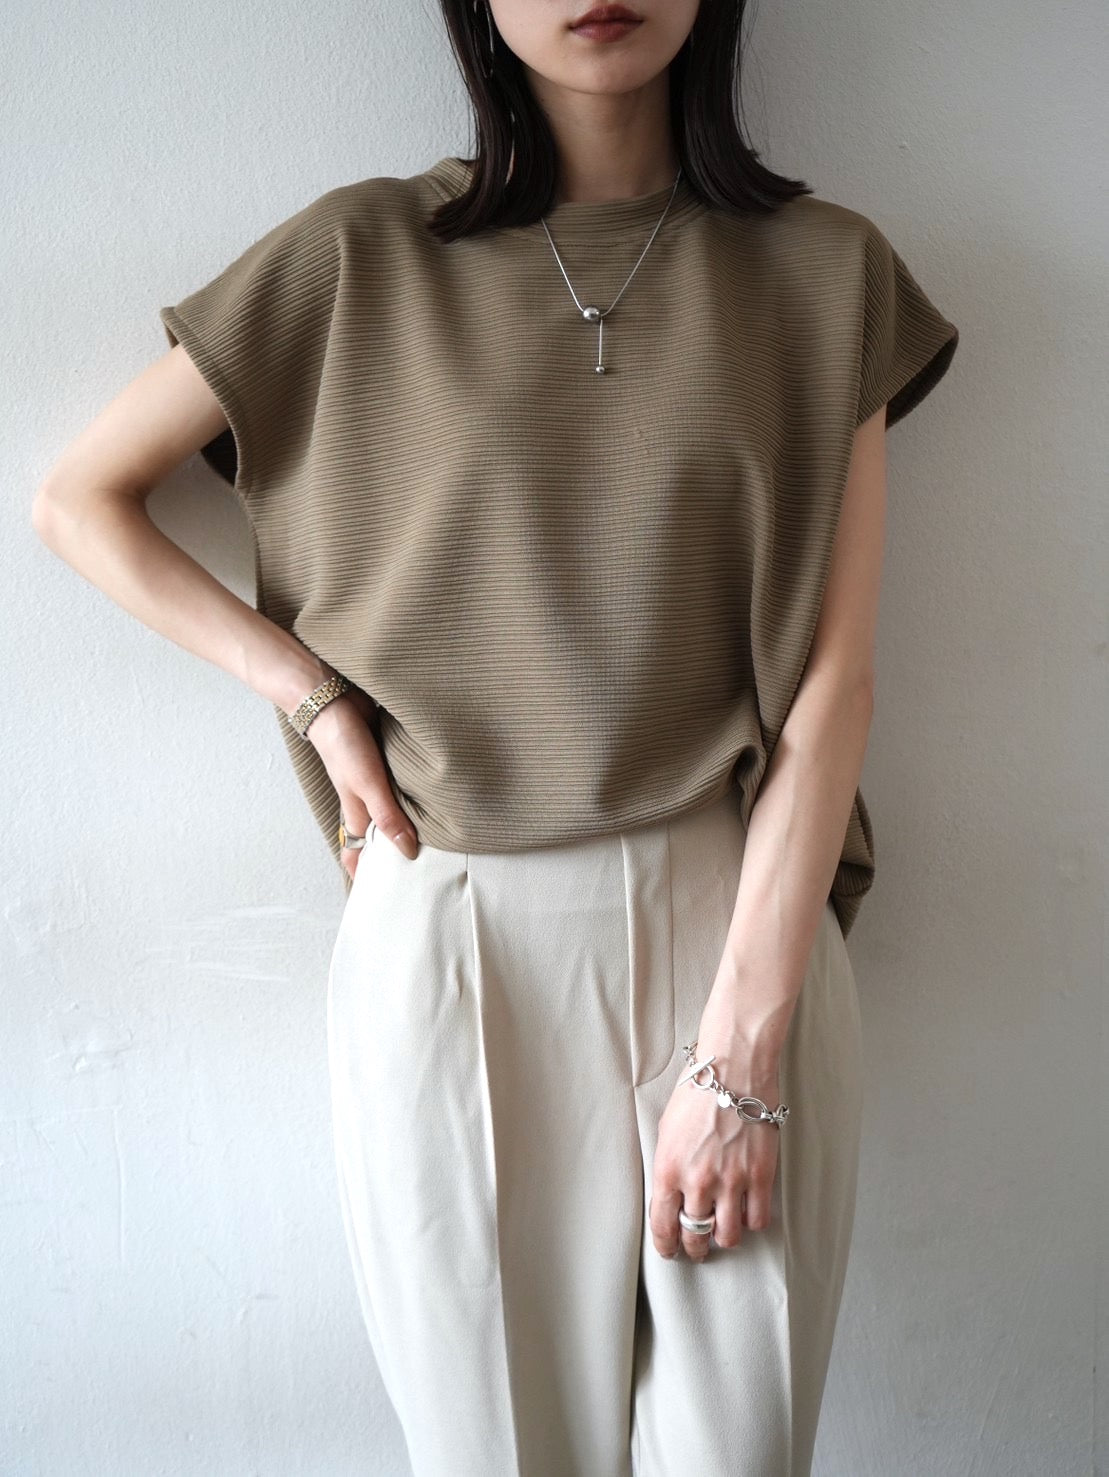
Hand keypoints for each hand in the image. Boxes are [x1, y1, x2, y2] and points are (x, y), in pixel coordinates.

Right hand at [304, 687, 419, 877]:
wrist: (335, 701)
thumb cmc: (343, 745)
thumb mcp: (367, 785)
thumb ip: (388, 816)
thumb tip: (408, 851)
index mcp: (355, 810)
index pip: (358, 850)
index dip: (365, 871)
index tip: (378, 893)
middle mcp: (364, 798)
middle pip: (378, 831)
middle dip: (390, 850)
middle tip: (417, 868)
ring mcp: (373, 778)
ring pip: (389, 807)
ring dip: (404, 820)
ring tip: (431, 836)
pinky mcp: (384, 759)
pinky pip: (398, 783)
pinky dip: (410, 792)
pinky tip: (430, 793)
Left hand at [648, 1043, 782, 1262]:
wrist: (734, 1070)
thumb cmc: (698, 1094)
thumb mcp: (667, 1131)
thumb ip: (669, 1167)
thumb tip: (672, 1196)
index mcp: (669, 1170)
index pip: (663, 1226)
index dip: (667, 1246)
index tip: (671, 1252)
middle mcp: (698, 1182)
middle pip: (696, 1236)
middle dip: (695, 1247)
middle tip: (698, 1248)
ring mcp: (732, 1181)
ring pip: (728, 1236)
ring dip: (724, 1238)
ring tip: (723, 1231)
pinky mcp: (761, 1176)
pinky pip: (757, 1219)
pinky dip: (751, 1221)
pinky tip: (747, 1211)